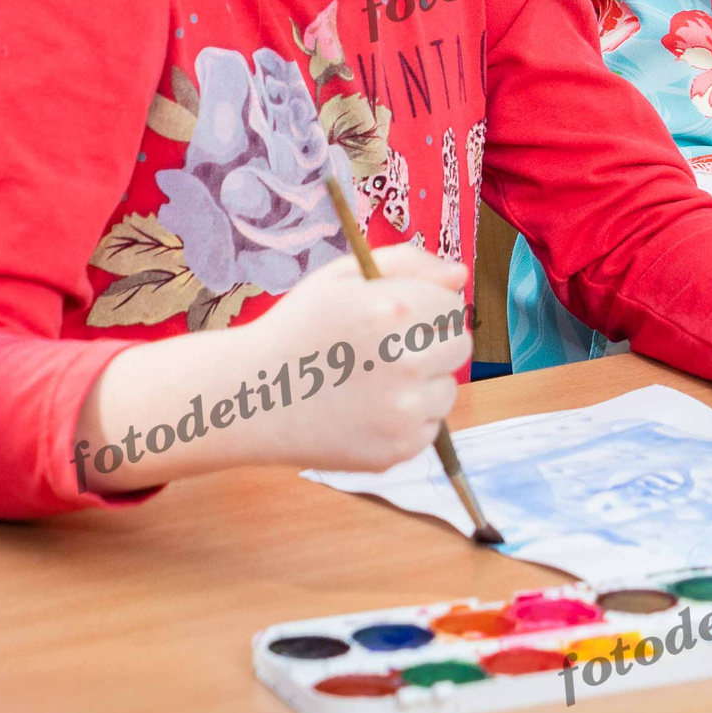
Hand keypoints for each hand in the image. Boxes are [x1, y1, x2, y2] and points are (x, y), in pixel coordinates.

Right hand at [237, 246, 472, 471]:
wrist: (251, 396)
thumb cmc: (297, 329)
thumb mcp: (342, 277)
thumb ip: (406, 264)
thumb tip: (460, 275)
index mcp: (395, 309)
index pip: (452, 307)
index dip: (426, 309)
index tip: (398, 319)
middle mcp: (406, 360)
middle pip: (458, 347)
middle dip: (430, 344)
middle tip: (385, 350)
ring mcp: (404, 410)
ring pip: (447, 390)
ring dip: (423, 384)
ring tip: (372, 382)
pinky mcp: (399, 448)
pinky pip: (430, 427)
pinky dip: (408, 420)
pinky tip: (367, 410)